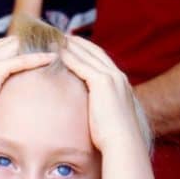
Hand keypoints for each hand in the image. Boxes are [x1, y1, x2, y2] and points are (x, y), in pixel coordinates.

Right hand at [0, 36, 56, 136]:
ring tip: (53, 47)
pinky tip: (51, 58)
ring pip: (15, 46)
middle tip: (47, 43)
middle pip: (7, 41)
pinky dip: (38, 58)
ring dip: (34, 46)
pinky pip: (21, 60)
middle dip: (26, 42)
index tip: (29, 50)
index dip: (13, 47)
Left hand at [60, 35, 144, 151]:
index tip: (74, 44)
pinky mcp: (102, 82)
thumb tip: (92, 108)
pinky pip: (81, 65)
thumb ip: (102, 105)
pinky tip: (58, 53)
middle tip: (62, 36)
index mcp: (122, 83)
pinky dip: (69, 57)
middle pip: (95, 52)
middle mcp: (118, 76)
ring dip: (71, 46)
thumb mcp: (109, 115)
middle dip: (79, 43)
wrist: (123, 143)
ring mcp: (111, 77)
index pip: (102, 59)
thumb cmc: (115, 136)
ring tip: (56, 40)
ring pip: (87, 55)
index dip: (87, 50)